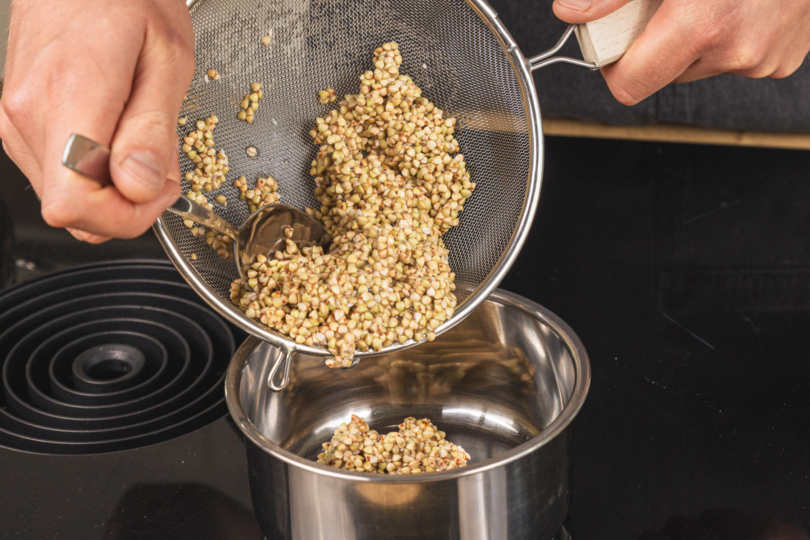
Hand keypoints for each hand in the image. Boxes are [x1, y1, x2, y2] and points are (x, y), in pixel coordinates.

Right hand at [0, 0, 193, 242]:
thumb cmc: (127, 0)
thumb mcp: (167, 60)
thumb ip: (153, 130)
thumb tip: (138, 189)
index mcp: (70, 95)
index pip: (73, 202)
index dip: (124, 216)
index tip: (157, 188)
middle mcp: (29, 114)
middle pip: (71, 212)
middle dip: (129, 204)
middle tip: (160, 162)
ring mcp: (15, 121)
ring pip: (66, 200)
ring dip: (113, 188)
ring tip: (139, 137)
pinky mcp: (16, 125)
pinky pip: (59, 177)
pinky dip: (94, 173)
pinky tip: (116, 137)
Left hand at [553, 0, 809, 104]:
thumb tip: (571, 11)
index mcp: (704, 25)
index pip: (629, 85)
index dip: (614, 65)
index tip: (615, 41)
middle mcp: (738, 50)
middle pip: (663, 74)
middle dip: (656, 43)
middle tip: (668, 4)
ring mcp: (766, 58)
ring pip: (699, 66)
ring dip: (694, 38)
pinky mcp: (785, 58)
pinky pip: (736, 57)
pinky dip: (728, 35)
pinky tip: (739, 3)